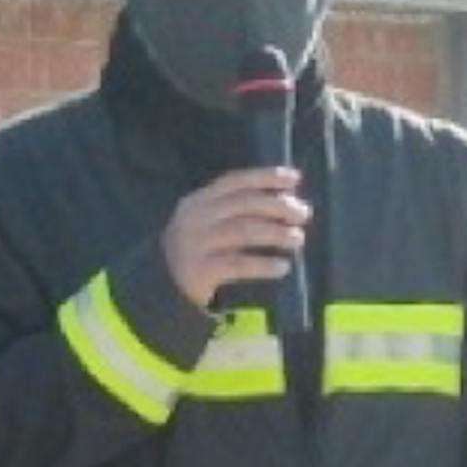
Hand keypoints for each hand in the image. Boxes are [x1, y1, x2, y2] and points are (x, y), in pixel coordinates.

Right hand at [161, 167, 308, 310]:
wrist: (163, 289)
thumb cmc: (197, 252)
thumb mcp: (208, 223)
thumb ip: (236, 210)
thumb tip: (286, 200)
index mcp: (199, 201)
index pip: (235, 181)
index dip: (266, 177)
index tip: (295, 179)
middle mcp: (195, 218)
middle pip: (243, 204)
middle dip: (277, 206)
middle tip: (304, 214)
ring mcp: (196, 245)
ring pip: (243, 231)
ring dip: (275, 234)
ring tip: (298, 239)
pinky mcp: (200, 271)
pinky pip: (238, 264)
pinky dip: (263, 265)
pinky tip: (282, 267)